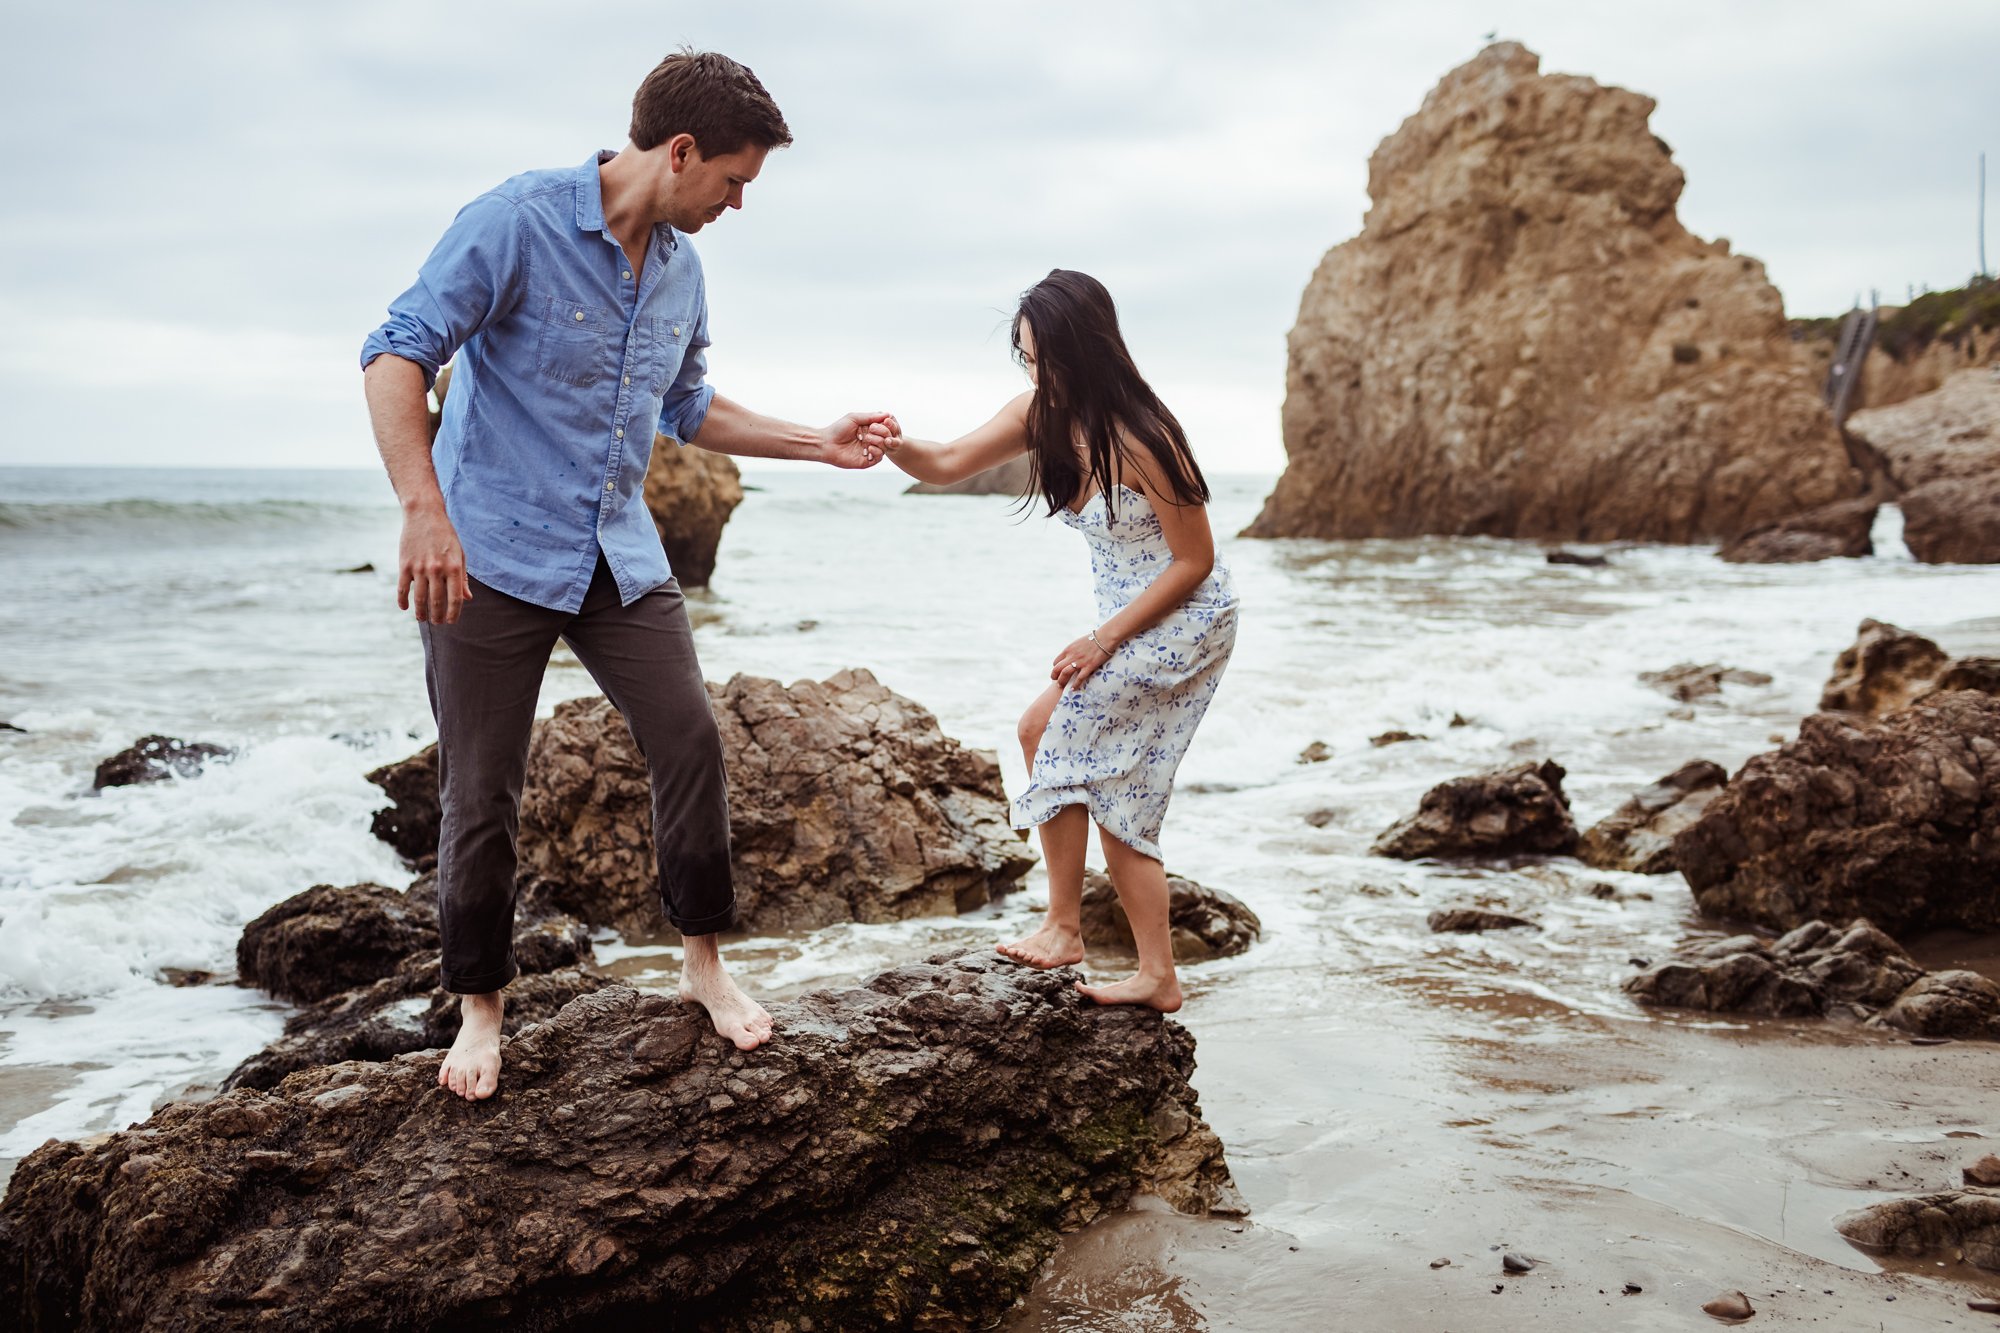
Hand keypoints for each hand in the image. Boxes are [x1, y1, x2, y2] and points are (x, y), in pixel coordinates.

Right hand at [397, 503, 472, 623]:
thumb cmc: (445, 535)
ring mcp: (419, 568)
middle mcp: (437, 570)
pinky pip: (402, 588)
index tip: (451, 621)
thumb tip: (467, 598)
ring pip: (419, 598)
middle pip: (437, 601)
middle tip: (437, 622)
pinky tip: (405, 608)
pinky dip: (403, 600)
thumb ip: (462, 577)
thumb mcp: (459, 554)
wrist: (424, 515)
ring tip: (422, 619)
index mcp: (453, 567)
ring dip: (421, 612)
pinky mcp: (404, 565)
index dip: (454, 613)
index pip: (455, 598)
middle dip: (437, 616)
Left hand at [819, 411, 897, 468]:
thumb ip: (870, 416)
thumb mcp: (854, 418)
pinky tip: (868, 448)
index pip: (884, 427)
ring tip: (867, 439)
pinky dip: (876, 452)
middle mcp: (870, 440)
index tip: (884, 421)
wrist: (826, 444)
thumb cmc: (838, 429)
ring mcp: (869, 451)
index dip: (885, 424)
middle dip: (882, 433)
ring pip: (884, 447)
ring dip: (878, 442)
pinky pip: (879, 457)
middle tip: (870, 430)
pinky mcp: (866, 461)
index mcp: (868, 429)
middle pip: (886, 437)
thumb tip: (887, 414)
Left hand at [1052, 630, 1115, 689]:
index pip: (1056, 662)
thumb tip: (1072, 656)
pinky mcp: (1089, 666)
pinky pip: (1079, 678)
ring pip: (1065, 673)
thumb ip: (1073, 650)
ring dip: (1062, 681)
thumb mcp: (1078, 643)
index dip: (1055, 669)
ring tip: (1061, 686)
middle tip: (1056, 682)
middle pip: (1057, 668)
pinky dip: (1075, 685)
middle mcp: (1071, 656)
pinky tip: (1073, 689)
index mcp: (1068, 649)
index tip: (1057, 673)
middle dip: (1054, 676)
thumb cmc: (1093, 639)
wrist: (1104, 638)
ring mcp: (1080, 662)